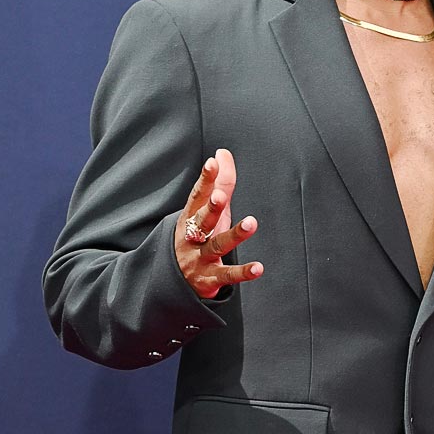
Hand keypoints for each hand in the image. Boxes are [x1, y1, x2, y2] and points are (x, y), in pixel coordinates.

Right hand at [174, 147, 264, 299]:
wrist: (175, 280)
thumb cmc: (197, 237)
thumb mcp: (207, 211)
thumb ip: (218, 183)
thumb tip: (222, 152)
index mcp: (190, 217)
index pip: (197, 196)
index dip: (205, 180)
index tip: (211, 163)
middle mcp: (193, 236)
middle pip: (202, 220)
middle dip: (211, 208)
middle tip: (220, 196)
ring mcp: (199, 259)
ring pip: (216, 245)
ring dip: (234, 234)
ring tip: (251, 222)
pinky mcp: (209, 279)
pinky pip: (227, 275)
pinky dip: (242, 272)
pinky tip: (258, 268)